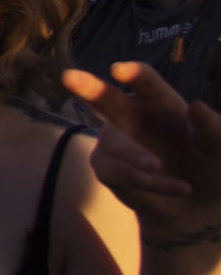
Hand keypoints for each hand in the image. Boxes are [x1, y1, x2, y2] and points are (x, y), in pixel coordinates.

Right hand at [64, 62, 220, 244]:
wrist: (198, 204)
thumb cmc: (209, 164)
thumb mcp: (220, 147)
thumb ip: (212, 128)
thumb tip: (196, 107)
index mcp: (159, 101)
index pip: (145, 82)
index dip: (133, 74)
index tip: (120, 70)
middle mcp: (131, 116)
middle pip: (105, 99)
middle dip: (87, 87)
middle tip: (69, 76)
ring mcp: (116, 143)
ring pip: (113, 145)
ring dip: (134, 156)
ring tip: (157, 167)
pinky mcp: (108, 169)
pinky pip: (120, 174)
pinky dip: (150, 182)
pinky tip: (178, 188)